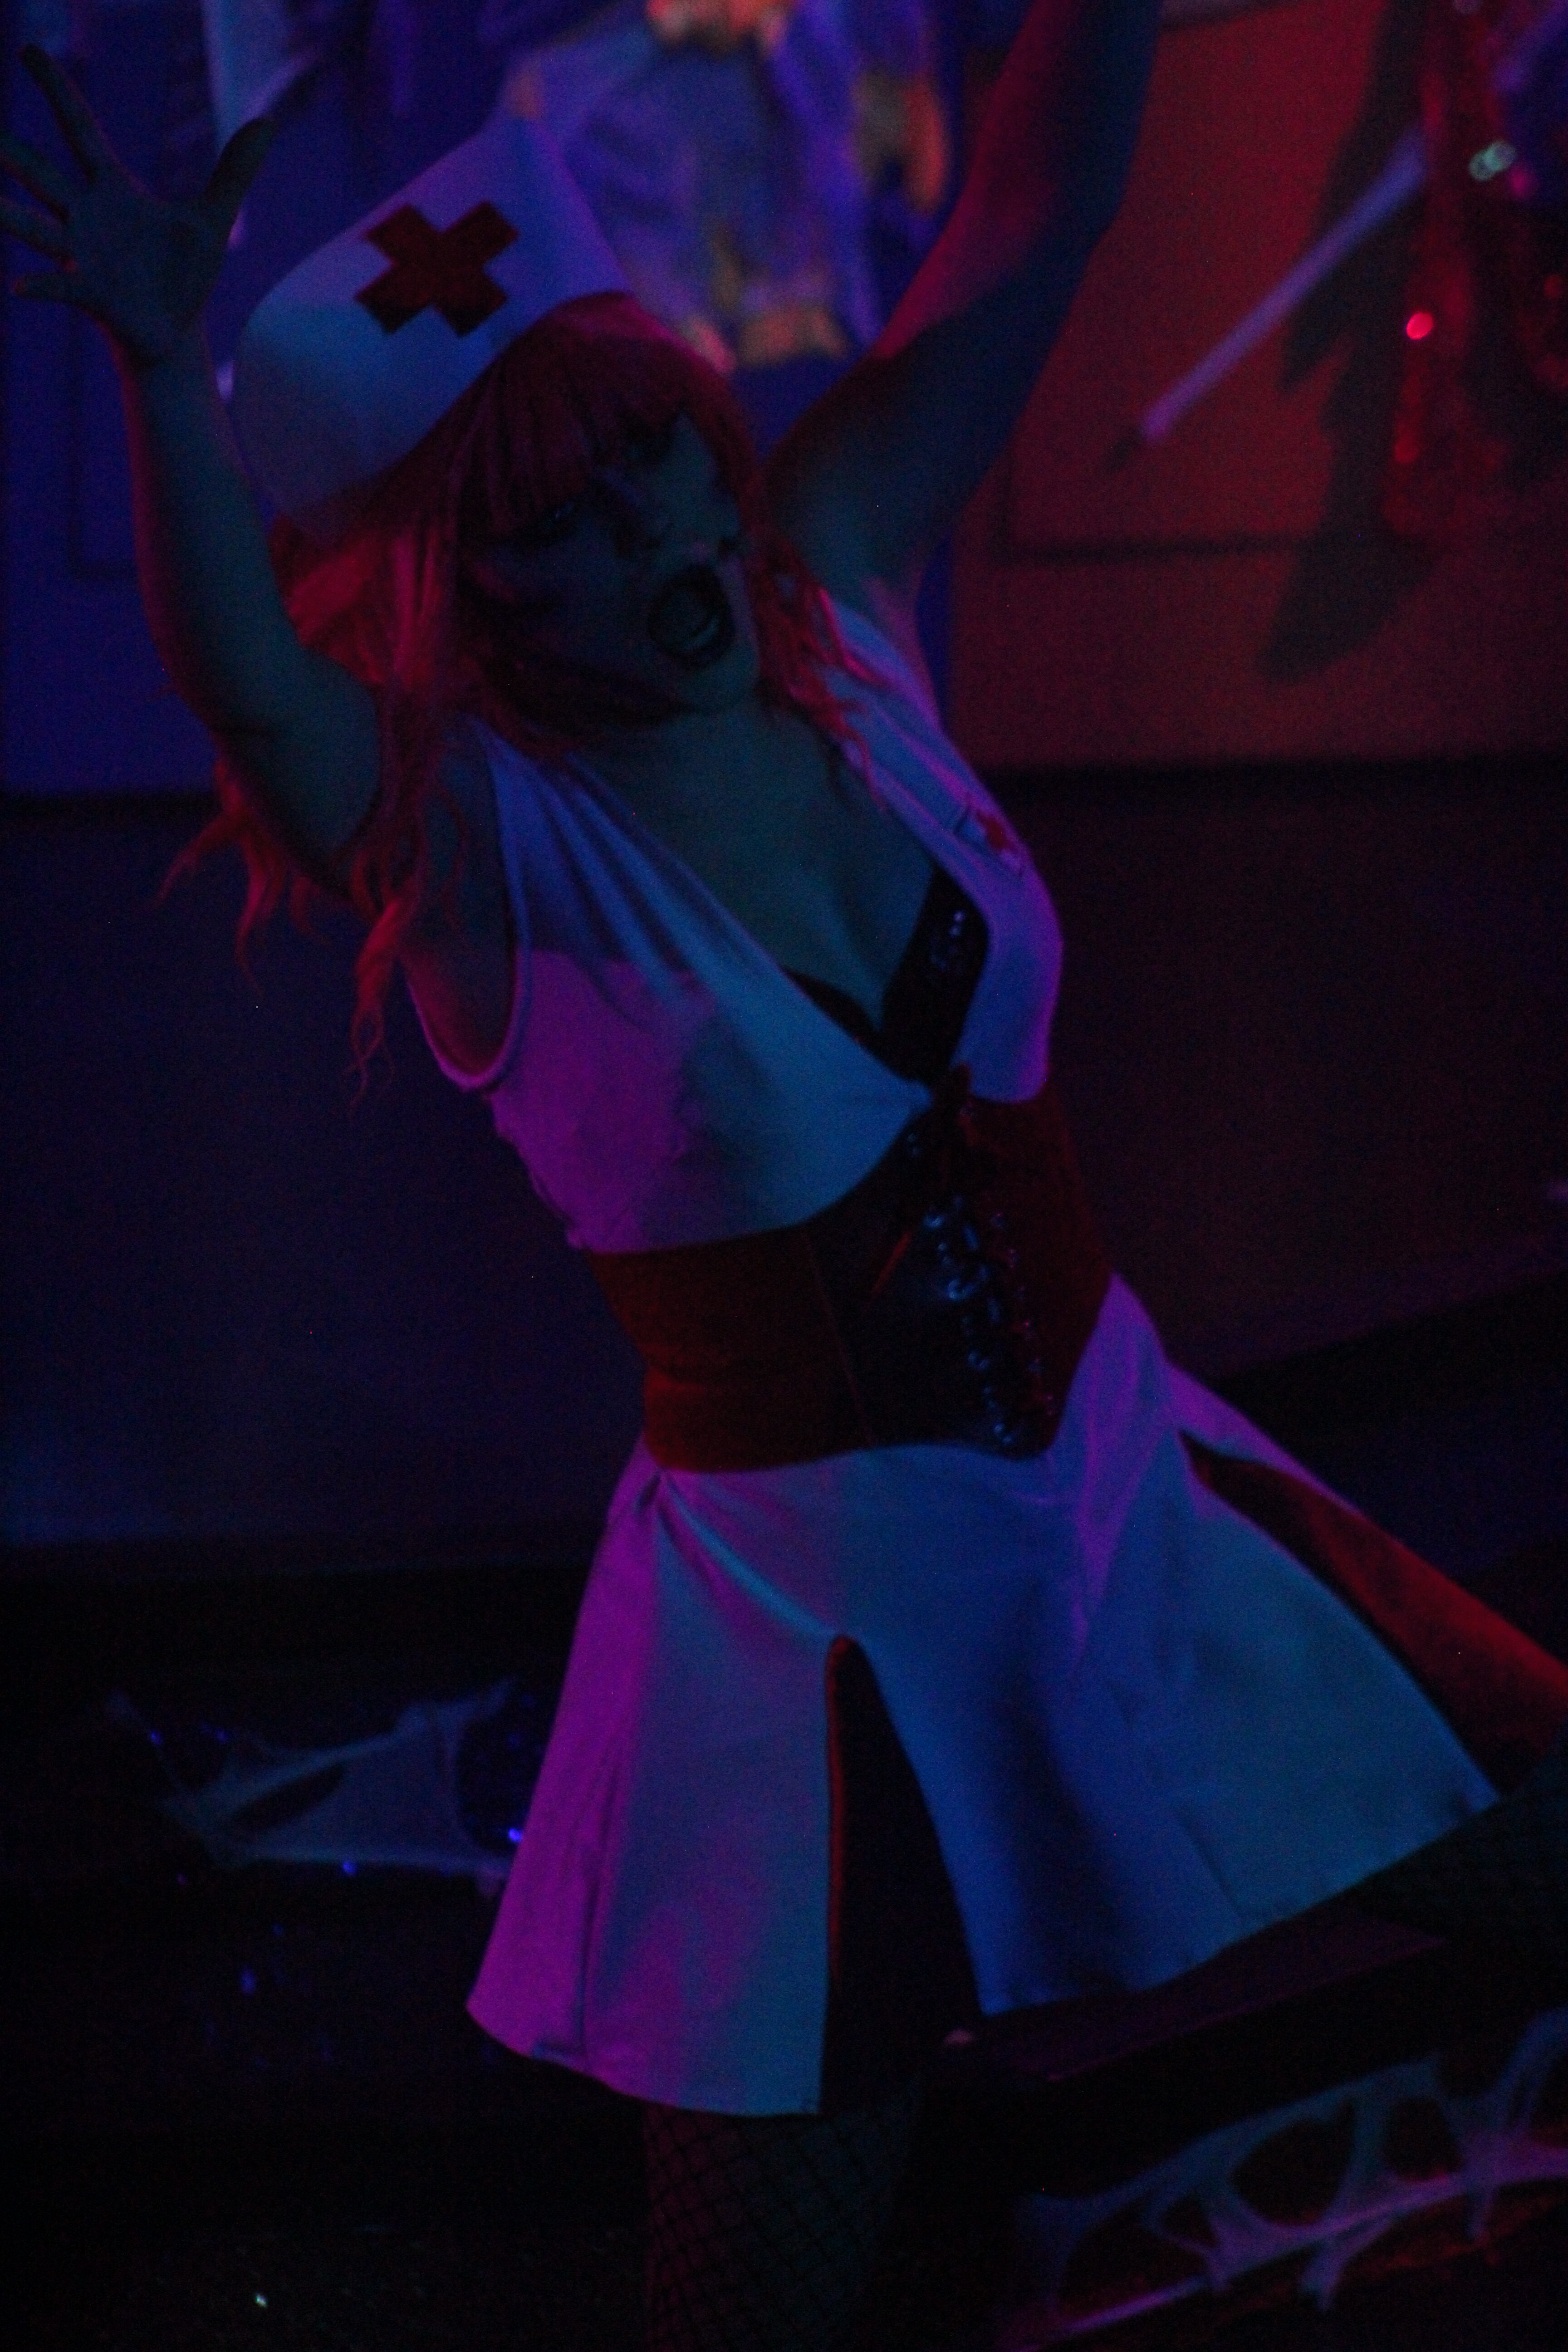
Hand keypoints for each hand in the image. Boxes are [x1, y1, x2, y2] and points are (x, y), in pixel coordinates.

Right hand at [0, 44, 271, 368]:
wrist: (175, 330)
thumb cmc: (185, 274)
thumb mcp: (214, 219)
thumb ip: (234, 172)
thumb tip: (269, 123)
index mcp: (111, 190)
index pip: (79, 128)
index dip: (57, 90)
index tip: (27, 50)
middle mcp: (86, 216)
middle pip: (41, 174)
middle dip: (11, 152)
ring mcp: (82, 254)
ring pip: (35, 226)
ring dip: (8, 214)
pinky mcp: (90, 293)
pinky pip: (59, 286)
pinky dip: (41, 286)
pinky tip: (19, 286)